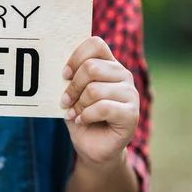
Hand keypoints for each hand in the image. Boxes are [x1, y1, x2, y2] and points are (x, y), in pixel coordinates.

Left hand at [61, 37, 138, 168]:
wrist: (93, 147)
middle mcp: (122, 75)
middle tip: (65, 102)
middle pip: (91, 67)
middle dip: (72, 87)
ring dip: (78, 105)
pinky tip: (83, 121)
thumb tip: (59, 68)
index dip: (76, 57)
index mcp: (108, 64)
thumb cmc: (81, 117)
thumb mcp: (72, 94)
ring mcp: (130, 94)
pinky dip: (86, 116)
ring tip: (75, 113)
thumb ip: (70, 78)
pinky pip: (103, 107)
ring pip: (95, 90)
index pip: (95, 44)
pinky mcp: (132, 113)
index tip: (64, 75)